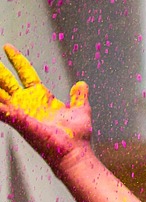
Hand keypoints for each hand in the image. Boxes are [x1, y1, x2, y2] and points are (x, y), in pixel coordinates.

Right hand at [0, 45, 92, 169]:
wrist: (76, 153)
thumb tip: (82, 85)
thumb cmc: (77, 137)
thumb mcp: (80, 110)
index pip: (25, 74)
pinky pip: (3, 110)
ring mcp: (23, 112)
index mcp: (41, 98)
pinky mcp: (20, 121)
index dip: (17, 61)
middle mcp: (29, 104)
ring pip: (1, 93)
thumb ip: (78, 97)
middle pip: (7, 81)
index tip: (8, 48)